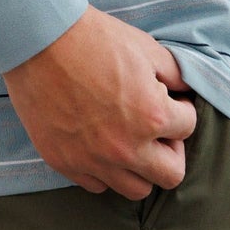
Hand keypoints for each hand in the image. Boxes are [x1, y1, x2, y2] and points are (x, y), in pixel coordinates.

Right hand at [1, 5, 196, 197]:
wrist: (40, 41)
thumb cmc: (95, 39)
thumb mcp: (145, 47)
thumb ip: (174, 74)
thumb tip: (185, 90)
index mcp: (151, 116)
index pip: (188, 128)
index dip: (183, 110)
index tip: (172, 101)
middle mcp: (125, 148)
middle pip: (170, 175)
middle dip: (172, 149)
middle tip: (159, 128)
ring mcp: (94, 161)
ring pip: (136, 190)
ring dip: (141, 166)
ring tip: (132, 138)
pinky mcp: (65, 164)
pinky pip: (98, 185)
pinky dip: (107, 170)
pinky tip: (102, 142)